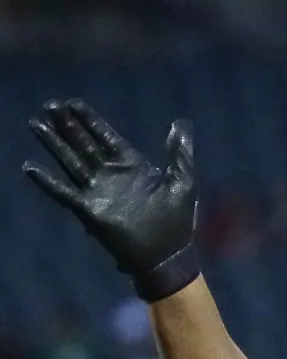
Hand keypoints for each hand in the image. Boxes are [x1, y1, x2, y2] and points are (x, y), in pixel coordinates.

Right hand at [24, 99, 200, 301]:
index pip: (106, 136)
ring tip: (36, 124)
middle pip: (83, 144)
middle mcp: (111, 174)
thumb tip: (179, 123)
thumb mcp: (184, 182)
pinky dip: (47, 181)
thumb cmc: (177, 221)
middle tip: (49, 105)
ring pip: (70, 161)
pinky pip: (63, 192)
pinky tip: (30, 167)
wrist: (167, 255)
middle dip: (67, 125)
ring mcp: (98, 191)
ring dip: (54, 144)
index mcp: (132, 165)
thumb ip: (179, 153)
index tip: (72, 102)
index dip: (90, 120)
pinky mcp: (88, 210)